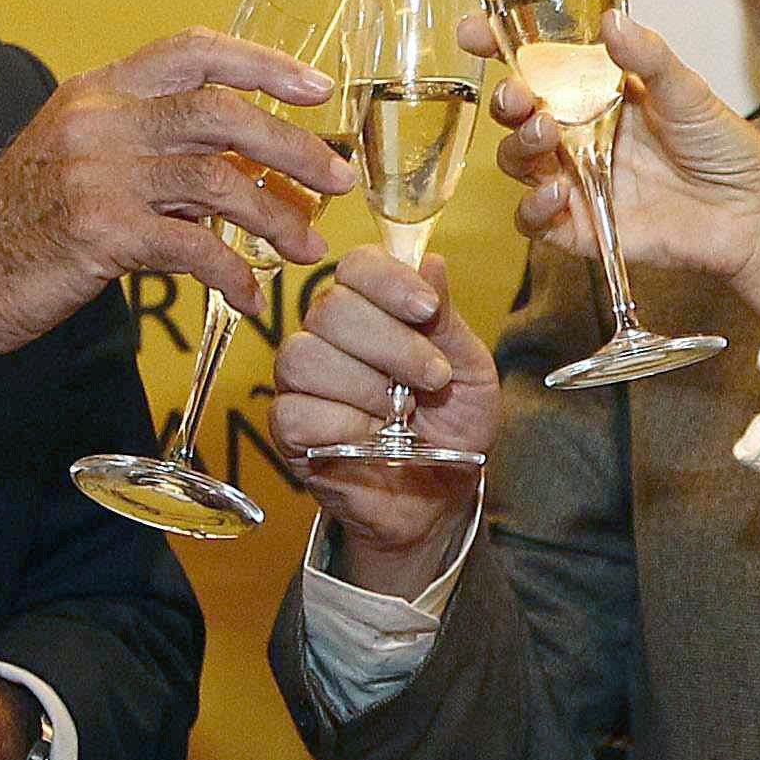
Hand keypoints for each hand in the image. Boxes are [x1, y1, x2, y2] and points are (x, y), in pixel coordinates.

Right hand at [0, 27, 352, 363]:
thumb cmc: (26, 222)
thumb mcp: (85, 159)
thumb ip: (157, 149)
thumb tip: (250, 166)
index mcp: (99, 91)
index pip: (193, 50)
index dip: (262, 62)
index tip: (315, 88)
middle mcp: (99, 120)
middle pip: (220, 112)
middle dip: (292, 145)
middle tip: (337, 179)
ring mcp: (96, 174)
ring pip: (217, 180)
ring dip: (276, 216)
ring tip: (308, 246)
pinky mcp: (97, 233)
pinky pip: (192, 248)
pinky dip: (233, 273)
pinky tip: (249, 296)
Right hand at [265, 249, 497, 583]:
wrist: (441, 497)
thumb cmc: (453, 427)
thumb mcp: (470, 371)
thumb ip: (447, 320)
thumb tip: (430, 262)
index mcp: (372, 310)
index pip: (357, 266)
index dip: (389, 281)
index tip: (427, 310)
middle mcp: (329, 337)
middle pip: (331, 308)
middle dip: (391, 343)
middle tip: (432, 378)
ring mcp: (303, 382)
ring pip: (304, 356)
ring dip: (365, 387)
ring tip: (401, 413)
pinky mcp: (289, 429)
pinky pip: (295, 410)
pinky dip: (342, 425)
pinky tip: (372, 438)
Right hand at [482, 11, 759, 346]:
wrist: (750, 212)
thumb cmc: (720, 145)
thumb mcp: (686, 90)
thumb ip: (648, 57)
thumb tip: (612, 21)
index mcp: (593, 91)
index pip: (532, 64)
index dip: (495, 46)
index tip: (471, 30)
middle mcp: (576, 134)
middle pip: (515, 115)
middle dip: (506, 101)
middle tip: (519, 95)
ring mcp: (574, 180)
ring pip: (517, 163)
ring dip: (520, 147)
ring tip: (546, 134)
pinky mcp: (581, 227)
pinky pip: (535, 221)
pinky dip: (534, 207)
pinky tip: (557, 192)